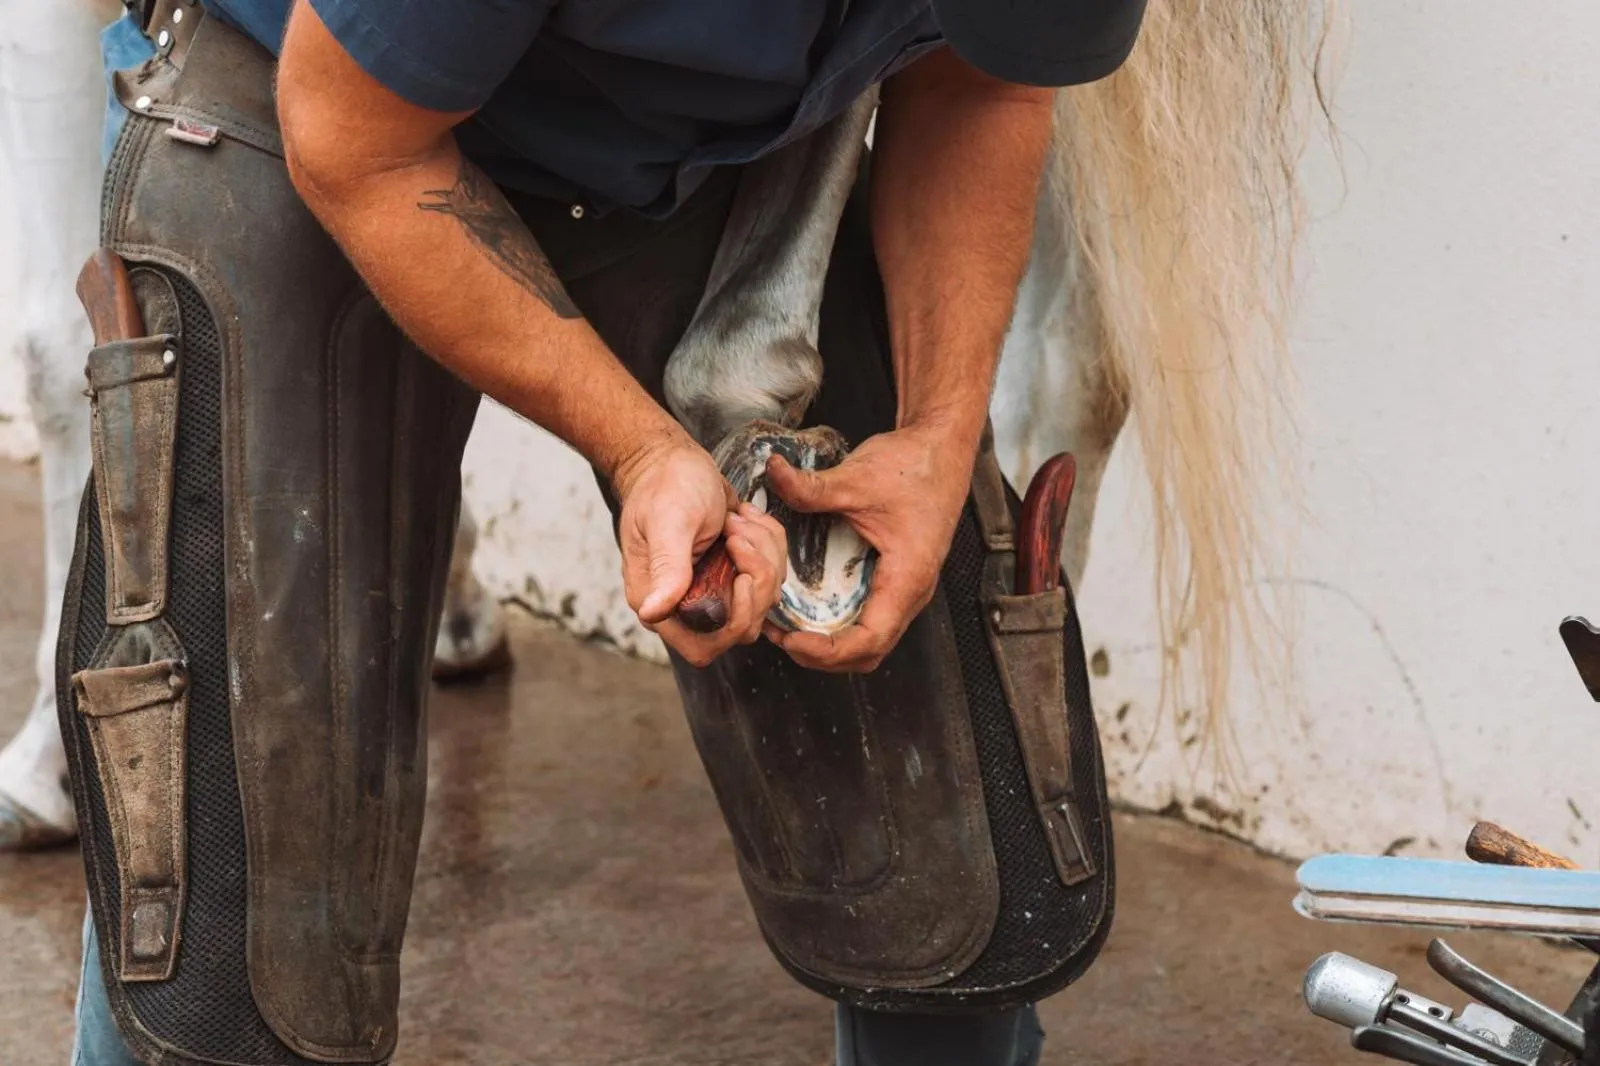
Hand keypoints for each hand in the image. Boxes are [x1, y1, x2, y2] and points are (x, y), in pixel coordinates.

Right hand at [614, 437, 787, 667]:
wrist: (674, 460)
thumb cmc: (664, 486)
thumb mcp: (669, 522)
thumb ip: (666, 568)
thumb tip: (652, 613)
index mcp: (659, 600)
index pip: (704, 646)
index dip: (734, 621)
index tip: (741, 576)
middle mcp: (684, 604)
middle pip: (743, 626)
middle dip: (757, 580)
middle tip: (739, 535)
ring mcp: (712, 590)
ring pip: (762, 600)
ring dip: (764, 556)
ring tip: (738, 521)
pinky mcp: (732, 574)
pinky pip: (770, 575)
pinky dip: (769, 544)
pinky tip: (745, 519)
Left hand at [762, 422, 975, 672]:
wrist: (941, 448)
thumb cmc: (914, 466)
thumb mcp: (857, 477)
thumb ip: (811, 486)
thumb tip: (771, 474)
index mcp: (908, 577)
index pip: (870, 639)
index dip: (827, 651)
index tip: (791, 639)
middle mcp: (911, 592)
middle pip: (869, 652)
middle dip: (823, 655)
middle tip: (780, 635)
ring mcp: (906, 588)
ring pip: (869, 639)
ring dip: (829, 642)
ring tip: (788, 626)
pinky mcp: (897, 578)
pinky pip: (868, 617)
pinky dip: (838, 623)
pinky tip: (806, 605)